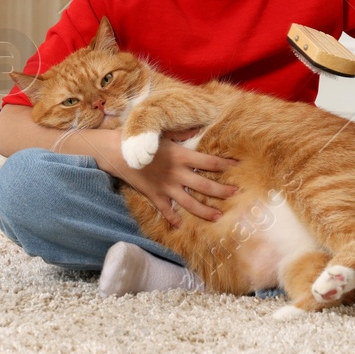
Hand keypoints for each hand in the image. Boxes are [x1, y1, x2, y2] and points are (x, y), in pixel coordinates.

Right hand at [98, 134, 239, 228]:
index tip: (238, 165)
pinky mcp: (154, 196)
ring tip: (218, 217)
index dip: (225, 164)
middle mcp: (177, 173)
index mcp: (181, 155)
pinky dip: (173, 218)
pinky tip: (181, 225)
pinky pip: (166, 211)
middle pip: (205, 185)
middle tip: (236, 194)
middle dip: (222, 191)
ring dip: (205, 211)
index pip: (209, 161)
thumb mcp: (163, 133)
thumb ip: (181, 133)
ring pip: (190, 203)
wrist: (116, 152)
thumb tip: (198, 128)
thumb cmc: (140, 139)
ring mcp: (166, 187)